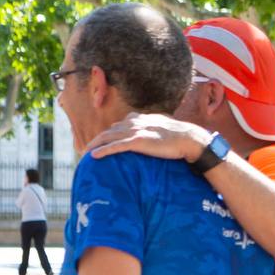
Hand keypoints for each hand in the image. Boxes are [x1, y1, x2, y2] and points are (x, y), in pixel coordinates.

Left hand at [85, 112, 212, 162]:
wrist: (189, 139)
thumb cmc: (181, 136)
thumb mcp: (165, 128)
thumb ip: (155, 129)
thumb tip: (154, 135)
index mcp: (141, 119)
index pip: (120, 125)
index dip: (110, 133)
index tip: (104, 141)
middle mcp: (135, 122)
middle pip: (110, 130)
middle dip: (98, 139)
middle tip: (88, 148)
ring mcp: (135, 131)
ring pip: (109, 137)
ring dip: (95, 144)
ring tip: (85, 152)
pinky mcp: (138, 142)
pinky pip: (115, 146)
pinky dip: (103, 150)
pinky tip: (93, 155)